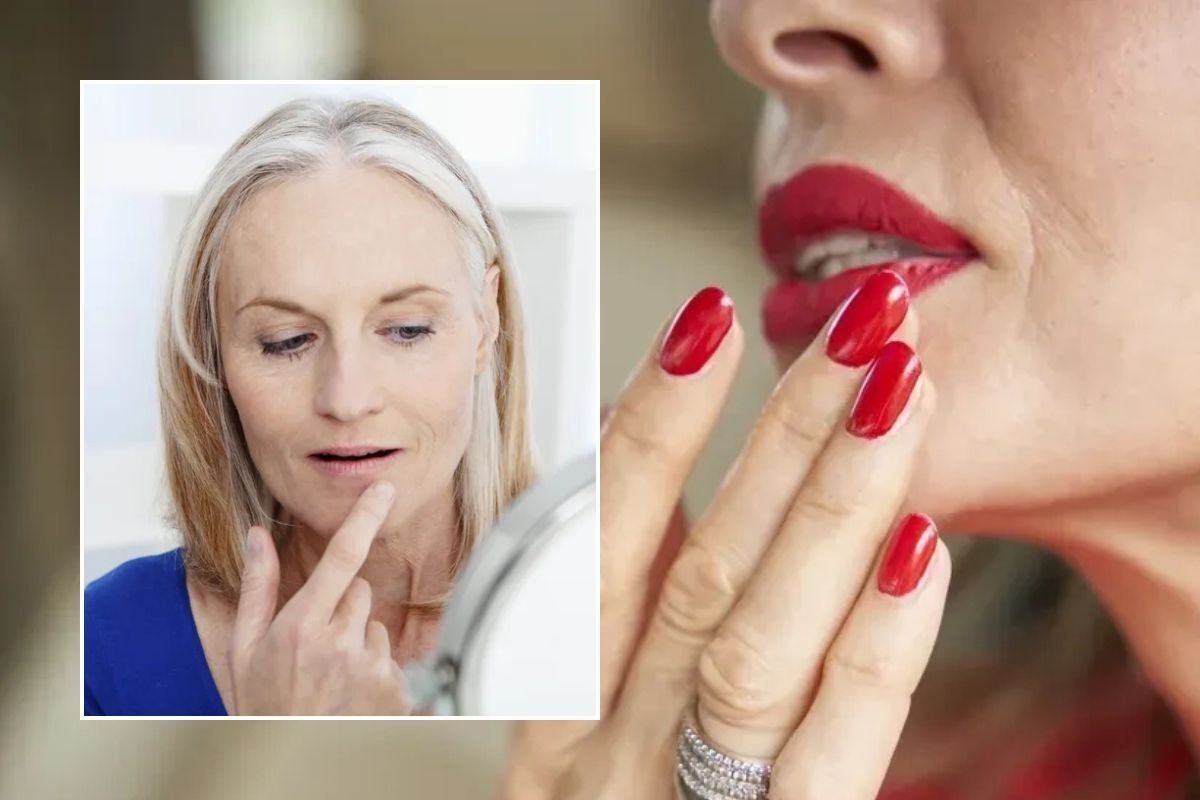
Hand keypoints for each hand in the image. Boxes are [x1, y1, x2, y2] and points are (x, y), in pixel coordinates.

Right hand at [227, 480, 411, 715]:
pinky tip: (351, 696)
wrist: (290, 764)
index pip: (342, 557)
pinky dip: (376, 672)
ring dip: (359, 643)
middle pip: (359, 592)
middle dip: (341, 608)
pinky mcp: (396, 692)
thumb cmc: (263, 706)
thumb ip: (257, 588)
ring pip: (376, 627)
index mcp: (302, 627)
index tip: (384, 491)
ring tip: (331, 678)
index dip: (364, 518)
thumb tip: (258, 535)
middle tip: (315, 647)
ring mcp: (372, 669)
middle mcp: (341, 644)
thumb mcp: (244, 648)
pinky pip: (392, 660)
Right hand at [501, 274, 949, 797]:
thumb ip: (619, 613)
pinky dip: (878, 649)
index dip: (654, 422)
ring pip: (758, 638)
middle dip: (785, 430)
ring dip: (837, 504)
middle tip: (863, 320)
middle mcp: (606, 748)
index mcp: (557, 702)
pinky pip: (829, 753)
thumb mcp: (574, 730)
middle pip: (702, 566)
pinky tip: (927, 550)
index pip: (602, 537)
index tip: (708, 318)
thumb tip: (658, 466)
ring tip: (901, 389)